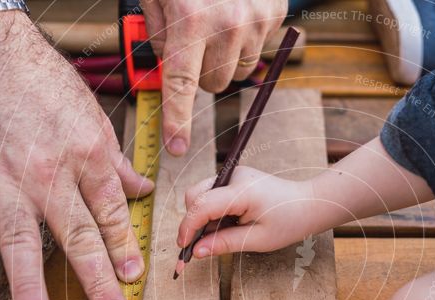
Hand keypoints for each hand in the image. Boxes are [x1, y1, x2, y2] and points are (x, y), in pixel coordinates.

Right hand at [0, 12, 152, 299]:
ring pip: (21, 238)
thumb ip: (117, 163)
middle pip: (77, 234)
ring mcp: (6, 178)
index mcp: (88, 155)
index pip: (111, 212)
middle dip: (96, 277)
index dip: (125, 246)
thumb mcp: (94, 117)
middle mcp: (50, 172)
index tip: (134, 277)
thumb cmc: (45, 82)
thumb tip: (144, 190)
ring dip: (28, 284)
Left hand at [140, 0, 285, 154]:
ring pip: (238, 71)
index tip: (176, 149)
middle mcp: (226, 24)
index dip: (177, 121)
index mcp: (189, 20)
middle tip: (194, 45)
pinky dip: (246, 40)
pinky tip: (237, 15)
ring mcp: (256, 21)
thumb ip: (159, 35)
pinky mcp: (275, 15)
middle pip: (213, 84)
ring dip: (225, 58)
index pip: (182, 86)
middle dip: (200, 73)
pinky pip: (259, 50)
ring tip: (217, 25)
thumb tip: (170, 75)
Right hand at [177, 167, 317, 257]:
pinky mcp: (234, 178)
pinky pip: (211, 194)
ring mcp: (233, 174)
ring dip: (202, 218)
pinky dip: (212, 212)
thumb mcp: (258, 239)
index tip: (184, 249)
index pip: (202, 205)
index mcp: (242, 191)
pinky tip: (228, 225)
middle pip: (194, 196)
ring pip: (200, 195)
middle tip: (200, 247)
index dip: (188, 227)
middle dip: (192, 222)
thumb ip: (225, 243)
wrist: (308, 204)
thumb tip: (197, 251)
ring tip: (222, 235)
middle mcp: (234, 176)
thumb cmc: (289, 222)